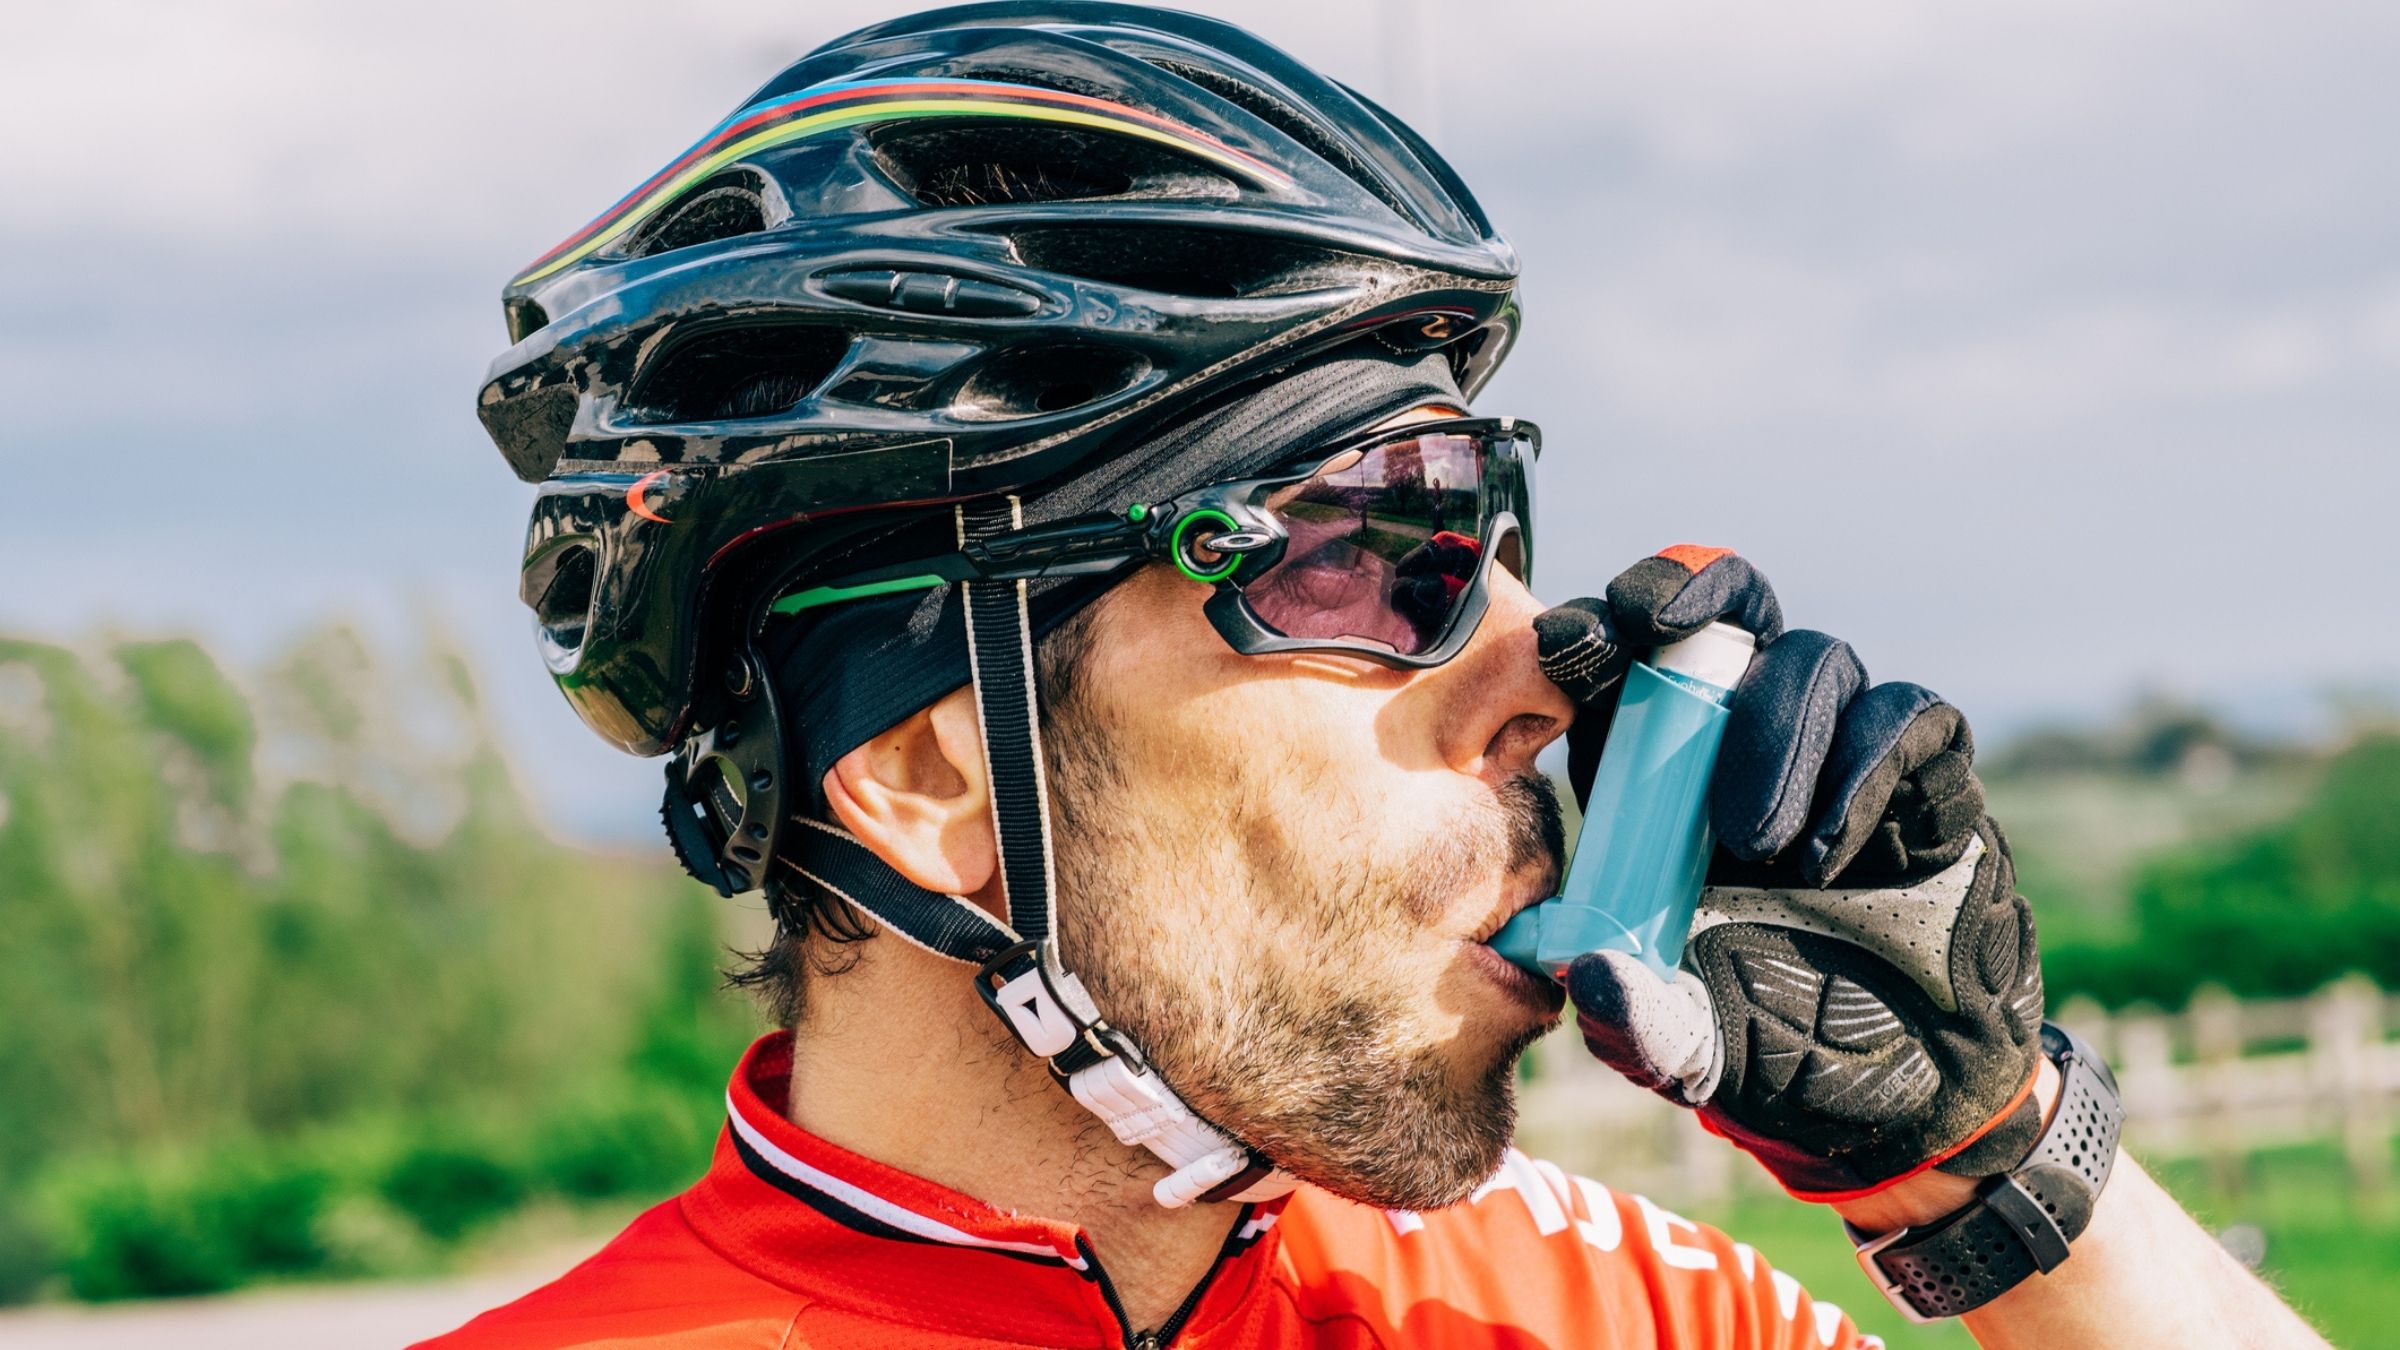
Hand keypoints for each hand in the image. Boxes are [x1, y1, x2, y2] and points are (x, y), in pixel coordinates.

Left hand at [1536, 546, 2045, 1200]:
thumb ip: (1638, 1024)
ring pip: (1813, 661)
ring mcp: (1845, 753)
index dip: (1594, 635)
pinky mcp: (1929, 778)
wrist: (1917, 1091)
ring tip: (1757, 845)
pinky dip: (1865, 767)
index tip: (1562, 645)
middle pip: (1723, 613)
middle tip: (1653, 625)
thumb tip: (1586, 973)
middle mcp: (1752, 746)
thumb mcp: (1694, 1051)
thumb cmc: (1782, 1048)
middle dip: (1685, 594)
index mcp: (1662, 787)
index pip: (1621, 674)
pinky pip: (1906, 720)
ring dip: (1777, 733)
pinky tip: (1828, 851)